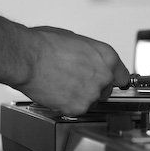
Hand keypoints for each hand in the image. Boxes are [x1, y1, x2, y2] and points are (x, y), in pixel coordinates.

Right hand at [14, 26, 129, 115]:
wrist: (26, 58)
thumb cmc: (45, 45)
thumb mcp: (76, 40)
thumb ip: (90, 55)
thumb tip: (90, 60)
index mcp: (107, 57)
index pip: (123, 77)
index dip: (113, 79)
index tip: (110, 82)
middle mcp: (103, 76)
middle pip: (106, 90)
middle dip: (93, 87)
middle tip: (74, 79)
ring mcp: (91, 94)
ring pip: (91, 101)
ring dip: (79, 96)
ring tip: (62, 83)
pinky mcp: (77, 108)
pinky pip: (76, 110)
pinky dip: (67, 105)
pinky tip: (57, 92)